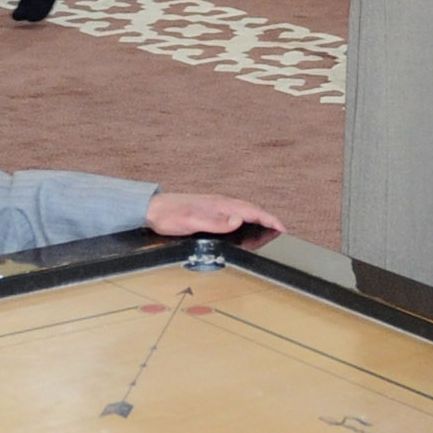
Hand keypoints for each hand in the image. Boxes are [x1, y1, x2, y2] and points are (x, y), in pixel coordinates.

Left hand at [145, 191, 281, 239]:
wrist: (151, 209)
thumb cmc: (169, 216)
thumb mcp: (192, 222)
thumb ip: (216, 222)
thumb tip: (239, 220)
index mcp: (219, 205)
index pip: (250, 211)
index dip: (268, 219)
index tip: (281, 228)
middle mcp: (219, 203)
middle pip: (249, 209)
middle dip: (266, 218)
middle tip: (279, 230)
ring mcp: (214, 205)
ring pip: (241, 211)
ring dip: (256, 218)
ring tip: (266, 228)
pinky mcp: (207, 209)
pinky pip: (232, 213)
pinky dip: (243, 218)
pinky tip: (241, 225)